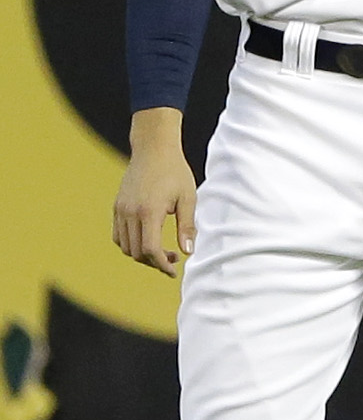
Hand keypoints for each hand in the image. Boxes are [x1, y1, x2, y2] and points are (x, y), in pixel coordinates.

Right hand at [113, 113, 195, 277]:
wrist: (154, 148)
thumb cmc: (175, 171)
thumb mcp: (188, 198)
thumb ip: (187, 226)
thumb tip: (188, 253)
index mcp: (150, 211)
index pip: (150, 250)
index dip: (162, 264)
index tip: (174, 271)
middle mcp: (130, 213)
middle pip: (137, 252)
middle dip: (154, 261)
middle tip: (174, 258)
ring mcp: (121, 210)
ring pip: (125, 247)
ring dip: (142, 255)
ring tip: (162, 250)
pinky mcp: (117, 207)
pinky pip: (118, 236)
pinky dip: (130, 244)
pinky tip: (146, 239)